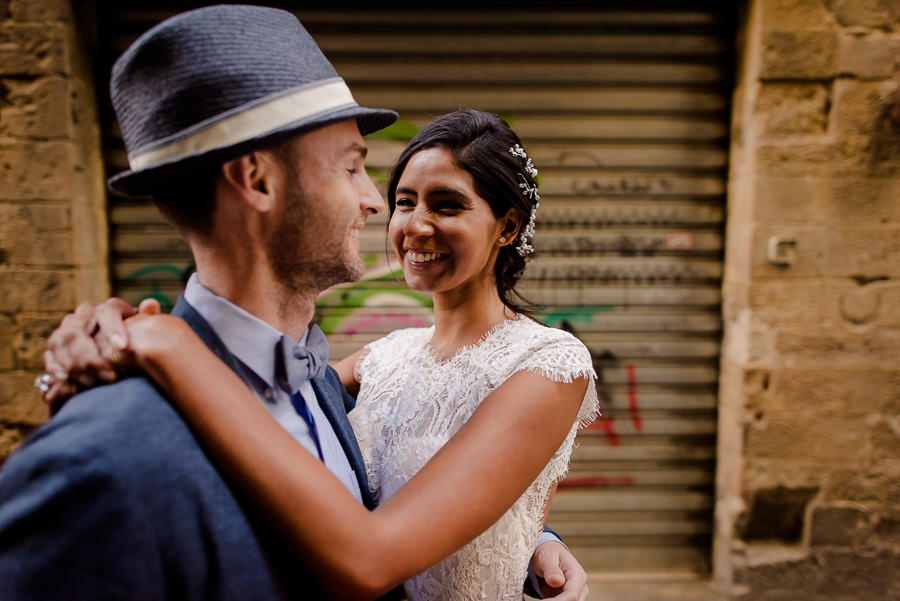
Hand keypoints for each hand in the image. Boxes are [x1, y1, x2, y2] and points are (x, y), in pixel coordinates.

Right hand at [41, 297, 159, 412]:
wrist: (117, 349)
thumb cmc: (137, 338)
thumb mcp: (146, 329)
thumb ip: (148, 317)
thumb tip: (150, 304)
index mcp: (108, 308)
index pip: (107, 312)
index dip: (113, 329)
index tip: (123, 348)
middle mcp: (84, 314)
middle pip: (77, 330)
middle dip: (91, 356)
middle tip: (110, 376)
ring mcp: (66, 329)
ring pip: (60, 342)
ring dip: (75, 364)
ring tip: (94, 383)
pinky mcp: (55, 346)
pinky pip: (50, 355)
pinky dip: (57, 369)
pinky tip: (68, 381)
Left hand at [530, 541, 588, 600]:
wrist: (548, 555)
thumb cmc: (548, 554)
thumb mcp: (546, 557)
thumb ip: (551, 569)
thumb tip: (557, 581)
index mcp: (577, 575)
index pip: (572, 595)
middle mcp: (580, 587)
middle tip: (541, 600)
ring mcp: (575, 594)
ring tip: (542, 597)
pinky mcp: (567, 599)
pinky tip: (543, 598)